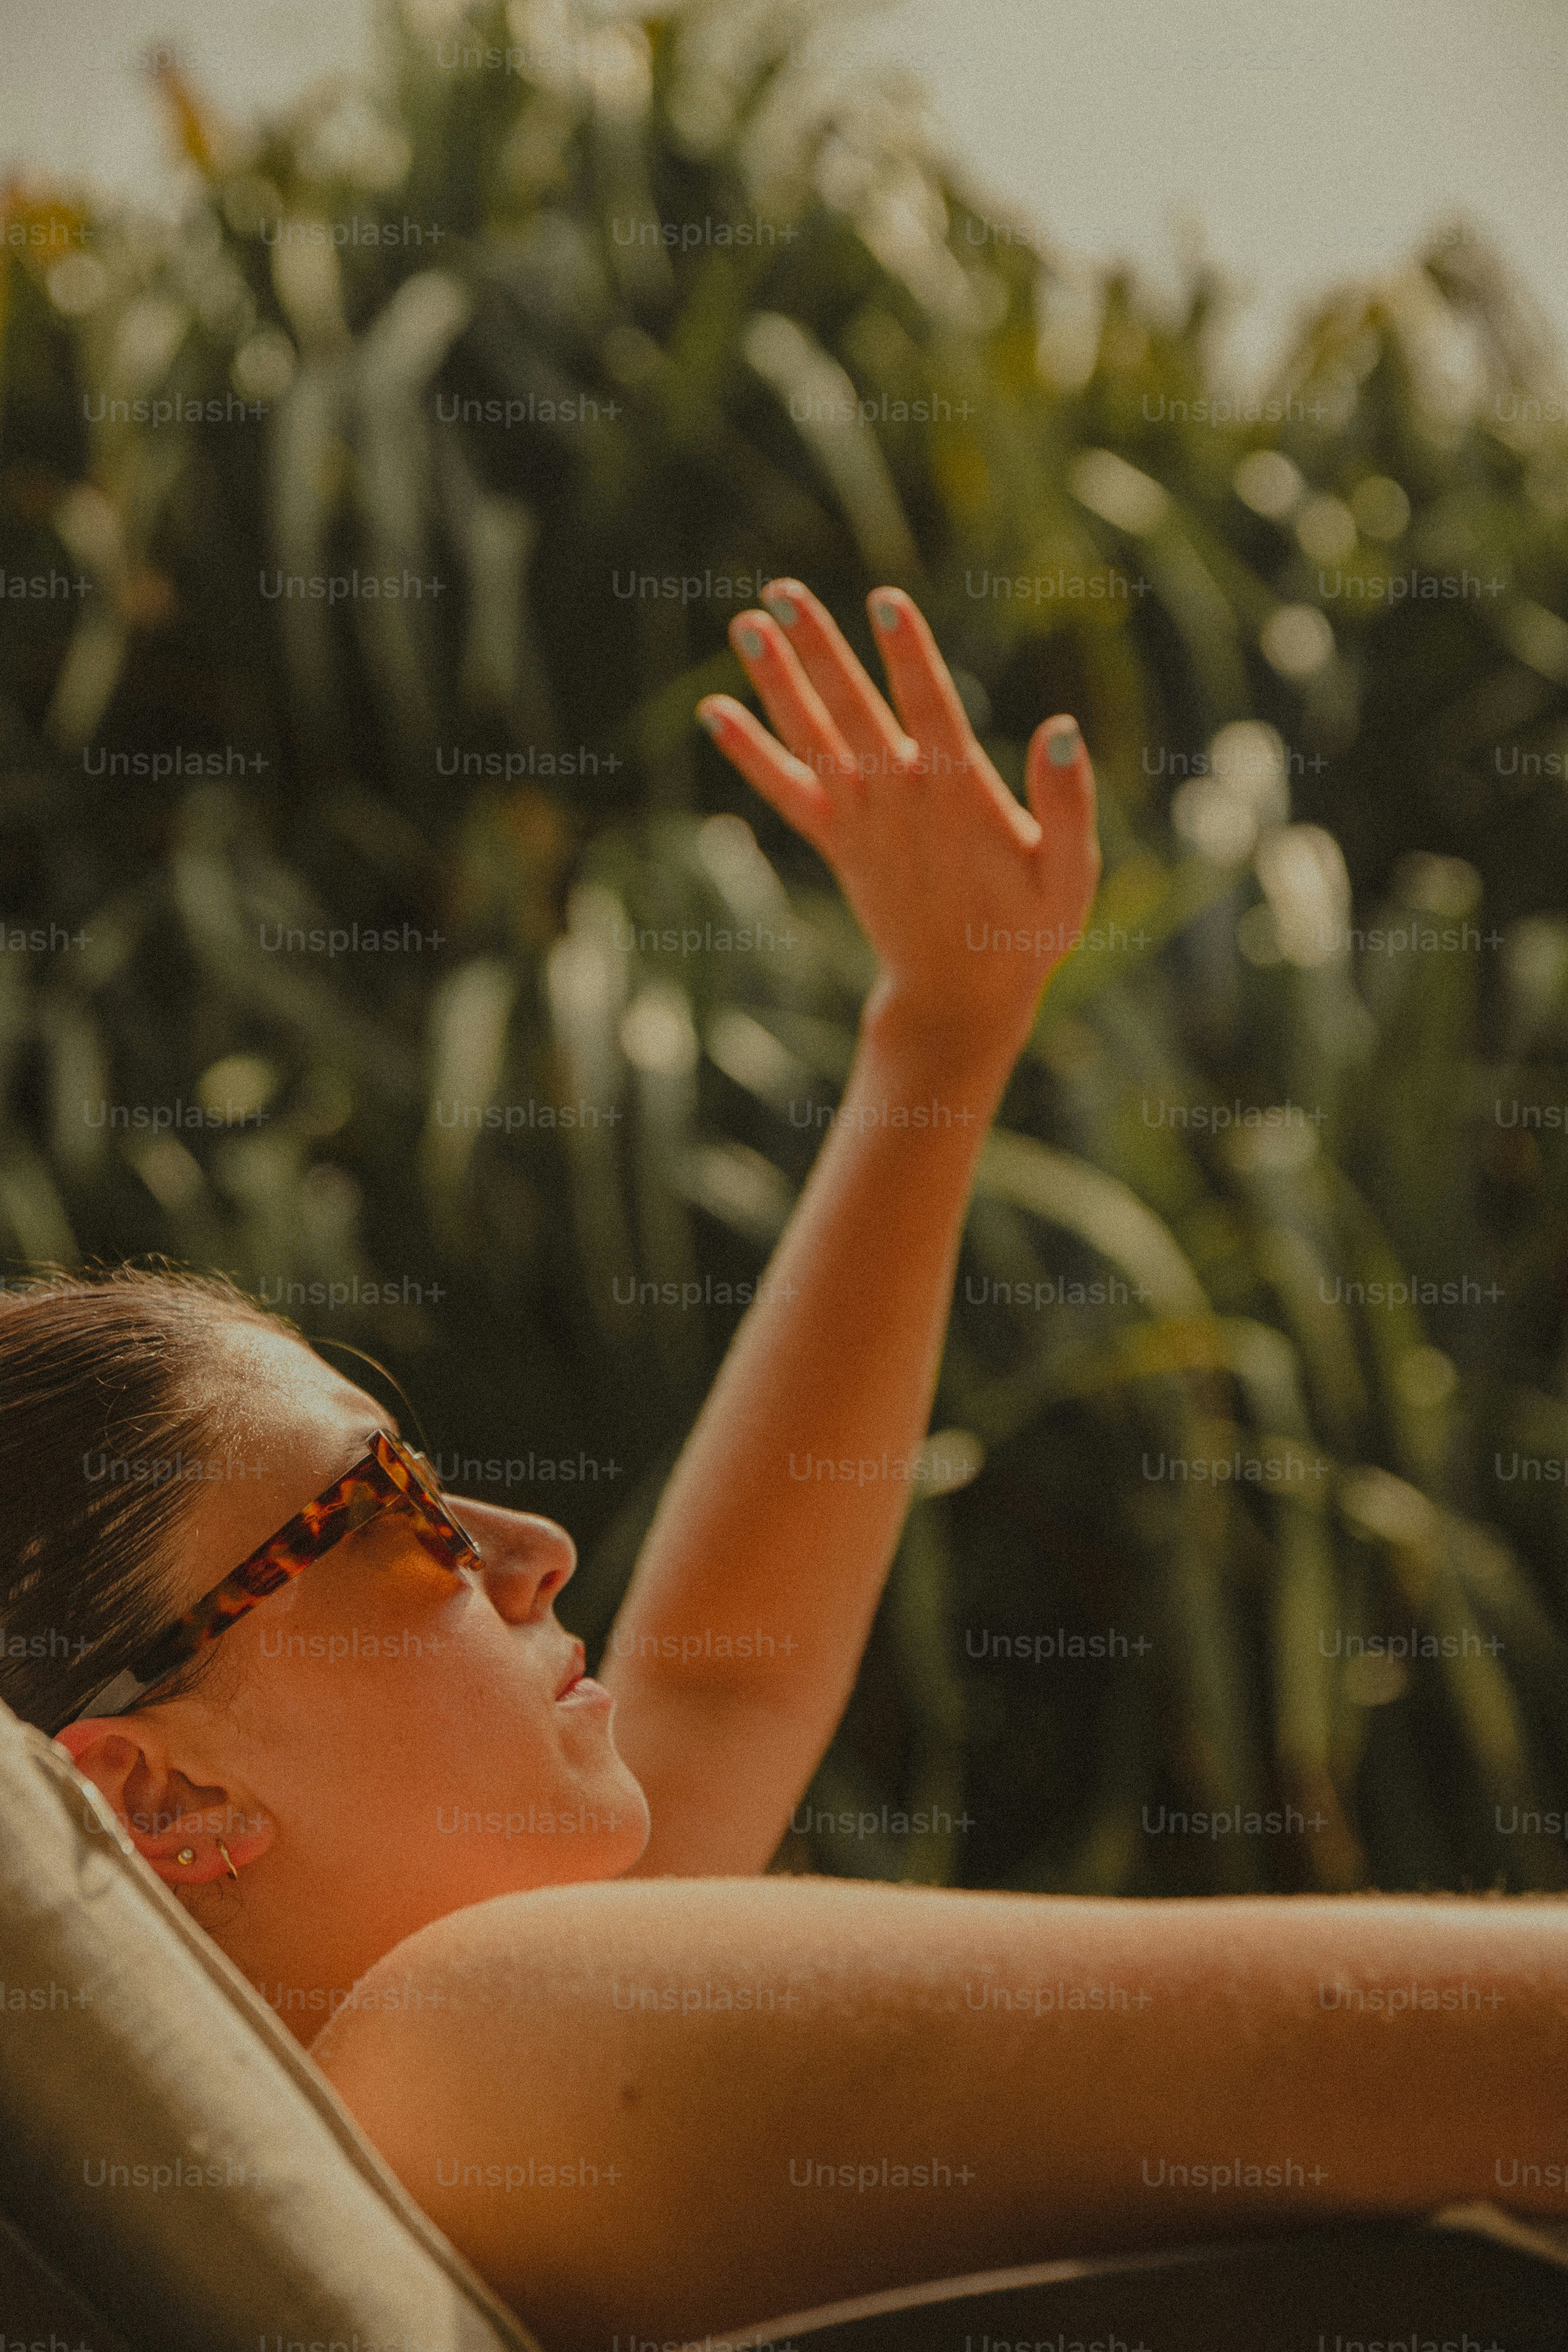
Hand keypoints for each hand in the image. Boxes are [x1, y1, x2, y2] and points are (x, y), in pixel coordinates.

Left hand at [696, 580, 1100, 1073]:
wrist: (959, 998)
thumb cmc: (1026, 930)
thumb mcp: (1070, 874)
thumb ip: (1068, 802)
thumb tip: (1063, 727)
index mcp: (960, 799)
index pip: (931, 712)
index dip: (909, 656)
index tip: (884, 601)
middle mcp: (899, 802)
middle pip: (853, 712)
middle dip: (819, 650)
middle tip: (782, 591)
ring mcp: (861, 822)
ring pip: (811, 741)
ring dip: (776, 682)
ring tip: (744, 624)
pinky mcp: (837, 842)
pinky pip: (786, 791)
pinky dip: (749, 753)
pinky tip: (713, 711)